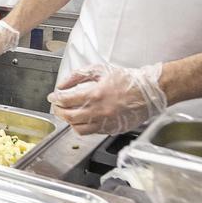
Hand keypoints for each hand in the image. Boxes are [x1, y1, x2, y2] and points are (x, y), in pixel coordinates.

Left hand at [47, 63, 166, 134]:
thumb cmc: (126, 80)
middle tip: (57, 107)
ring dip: (70, 122)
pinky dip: (83, 127)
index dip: (56, 99)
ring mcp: (106, 123)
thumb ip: (78, 76)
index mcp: (95, 95)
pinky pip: (91, 132)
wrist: (148, 92)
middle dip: (59, 111)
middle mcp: (99, 112)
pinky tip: (82, 119)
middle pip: (69, 117)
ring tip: (68, 114)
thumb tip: (62, 85)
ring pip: (79, 129)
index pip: (67, 100)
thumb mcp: (100, 70)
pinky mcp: (112, 130)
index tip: (52, 97)